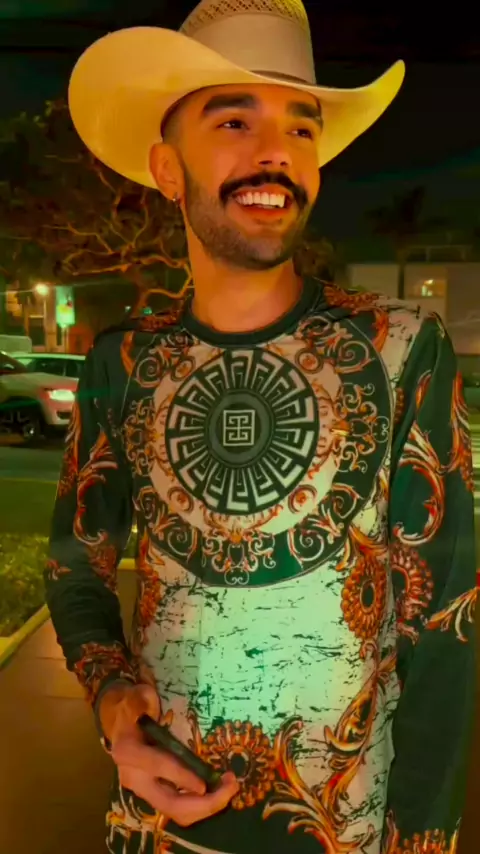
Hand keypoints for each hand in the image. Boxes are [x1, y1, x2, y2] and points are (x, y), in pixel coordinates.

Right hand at [99, 683, 238, 826]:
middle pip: (170, 804)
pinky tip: (217, 790)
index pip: (158, 768)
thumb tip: (155, 706)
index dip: (182, 777)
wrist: (119, 724)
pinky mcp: (153, 795)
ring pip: (176, 812)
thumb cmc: (132, 707)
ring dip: (206, 806)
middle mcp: (134, 778)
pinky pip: (179, 808)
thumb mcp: (136, 697)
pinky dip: (200, 805)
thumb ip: (144, 700)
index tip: (206, 785)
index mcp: (129, 752)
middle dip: (204, 803)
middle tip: (231, 788)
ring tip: (229, 788)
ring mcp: (143, 790)